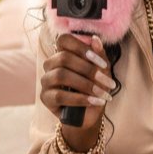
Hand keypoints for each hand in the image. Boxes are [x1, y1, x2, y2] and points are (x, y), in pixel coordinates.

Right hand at [40, 33, 114, 150]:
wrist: (90, 114)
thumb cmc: (95, 88)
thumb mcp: (102, 71)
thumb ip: (99, 55)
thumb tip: (95, 39)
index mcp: (63, 53)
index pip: (64, 40)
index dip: (82, 48)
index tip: (102, 63)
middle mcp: (51, 64)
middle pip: (64, 57)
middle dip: (89, 70)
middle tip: (107, 82)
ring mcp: (46, 80)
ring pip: (61, 75)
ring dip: (85, 85)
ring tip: (102, 94)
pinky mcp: (45, 98)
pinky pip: (59, 95)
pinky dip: (80, 99)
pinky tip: (94, 102)